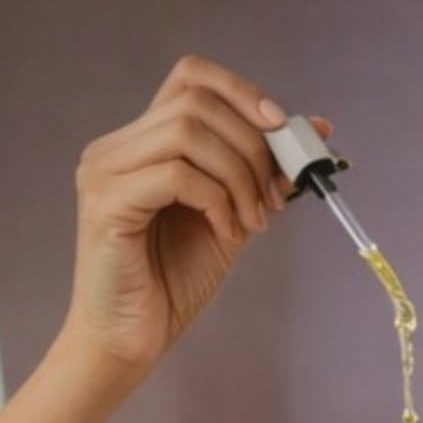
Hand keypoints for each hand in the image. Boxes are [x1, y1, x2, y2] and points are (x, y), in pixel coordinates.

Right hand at [62, 57, 322, 373]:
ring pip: (188, 132)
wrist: (127, 345)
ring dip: (238, 175)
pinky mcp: (106, 204)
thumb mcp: (230, 217)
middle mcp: (114, 149)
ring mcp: (104, 172)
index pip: (190, 77)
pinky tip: (226, 233)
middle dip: (252, 144)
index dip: (242, 92)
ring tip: (252, 221)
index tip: (282, 130)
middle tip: (274, 197)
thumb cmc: (171, 286)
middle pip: (196, 102)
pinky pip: (177, 175)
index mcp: (138, 144)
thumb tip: (318, 130)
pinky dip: (216, 200)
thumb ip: (260, 173)